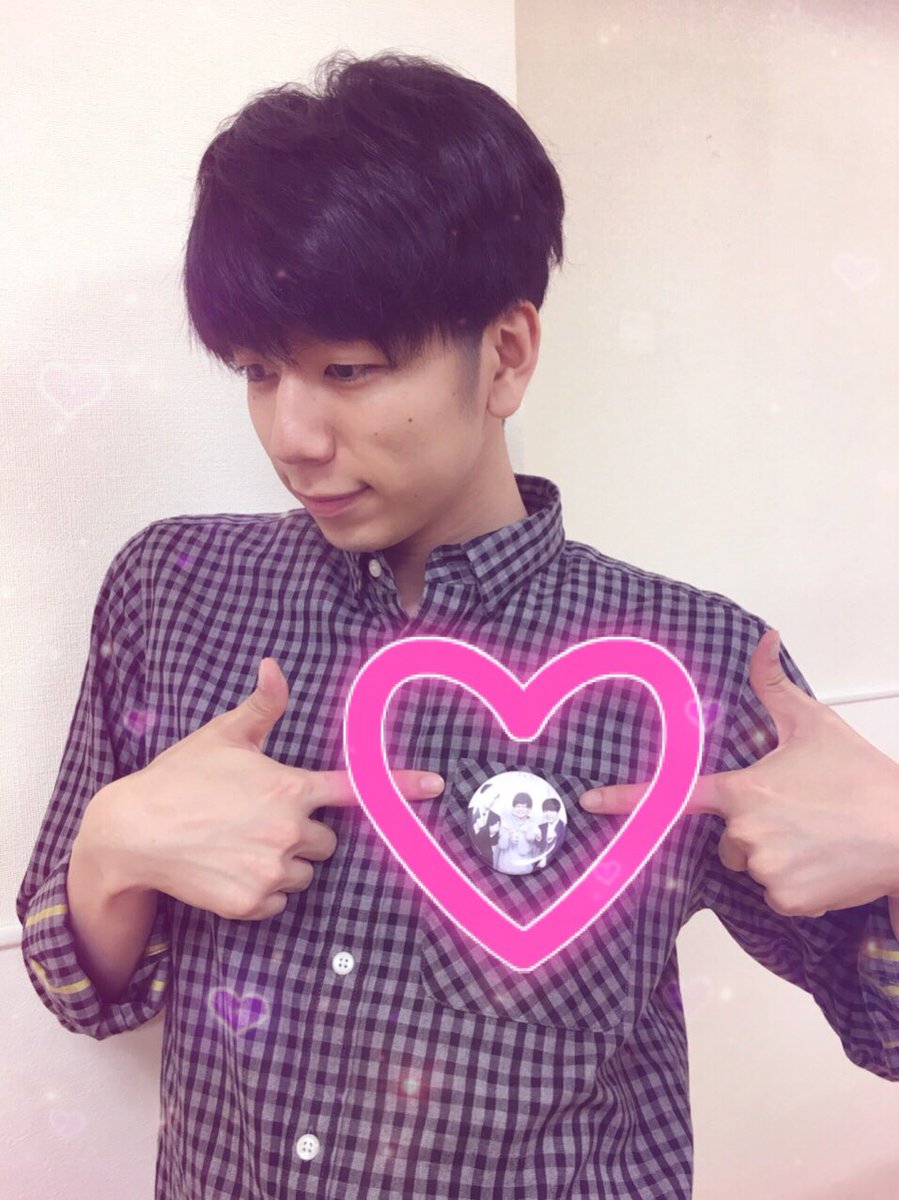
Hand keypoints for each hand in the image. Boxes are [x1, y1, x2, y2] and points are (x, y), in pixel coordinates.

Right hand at [77, 657, 443, 921]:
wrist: (132, 832)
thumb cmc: (179, 777)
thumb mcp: (223, 736)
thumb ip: (261, 706)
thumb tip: (274, 665)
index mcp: (290, 787)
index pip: (357, 787)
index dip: (401, 785)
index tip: (435, 786)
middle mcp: (289, 831)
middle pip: (326, 841)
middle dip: (303, 833)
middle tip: (259, 820)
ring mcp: (272, 872)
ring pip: (304, 874)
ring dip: (284, 864)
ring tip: (239, 844)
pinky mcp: (251, 903)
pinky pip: (277, 902)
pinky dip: (261, 891)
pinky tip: (230, 870)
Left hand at [579, 629, 898, 919]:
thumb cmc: (861, 777)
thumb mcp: (815, 724)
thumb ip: (776, 685)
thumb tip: (764, 639)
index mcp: (745, 790)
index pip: (676, 794)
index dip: (627, 797)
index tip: (591, 801)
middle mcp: (746, 833)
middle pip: (727, 837)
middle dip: (753, 828)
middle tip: (800, 814)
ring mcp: (766, 870)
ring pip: (751, 865)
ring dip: (775, 855)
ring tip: (817, 838)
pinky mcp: (788, 901)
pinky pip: (776, 894)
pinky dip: (796, 884)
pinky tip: (824, 863)